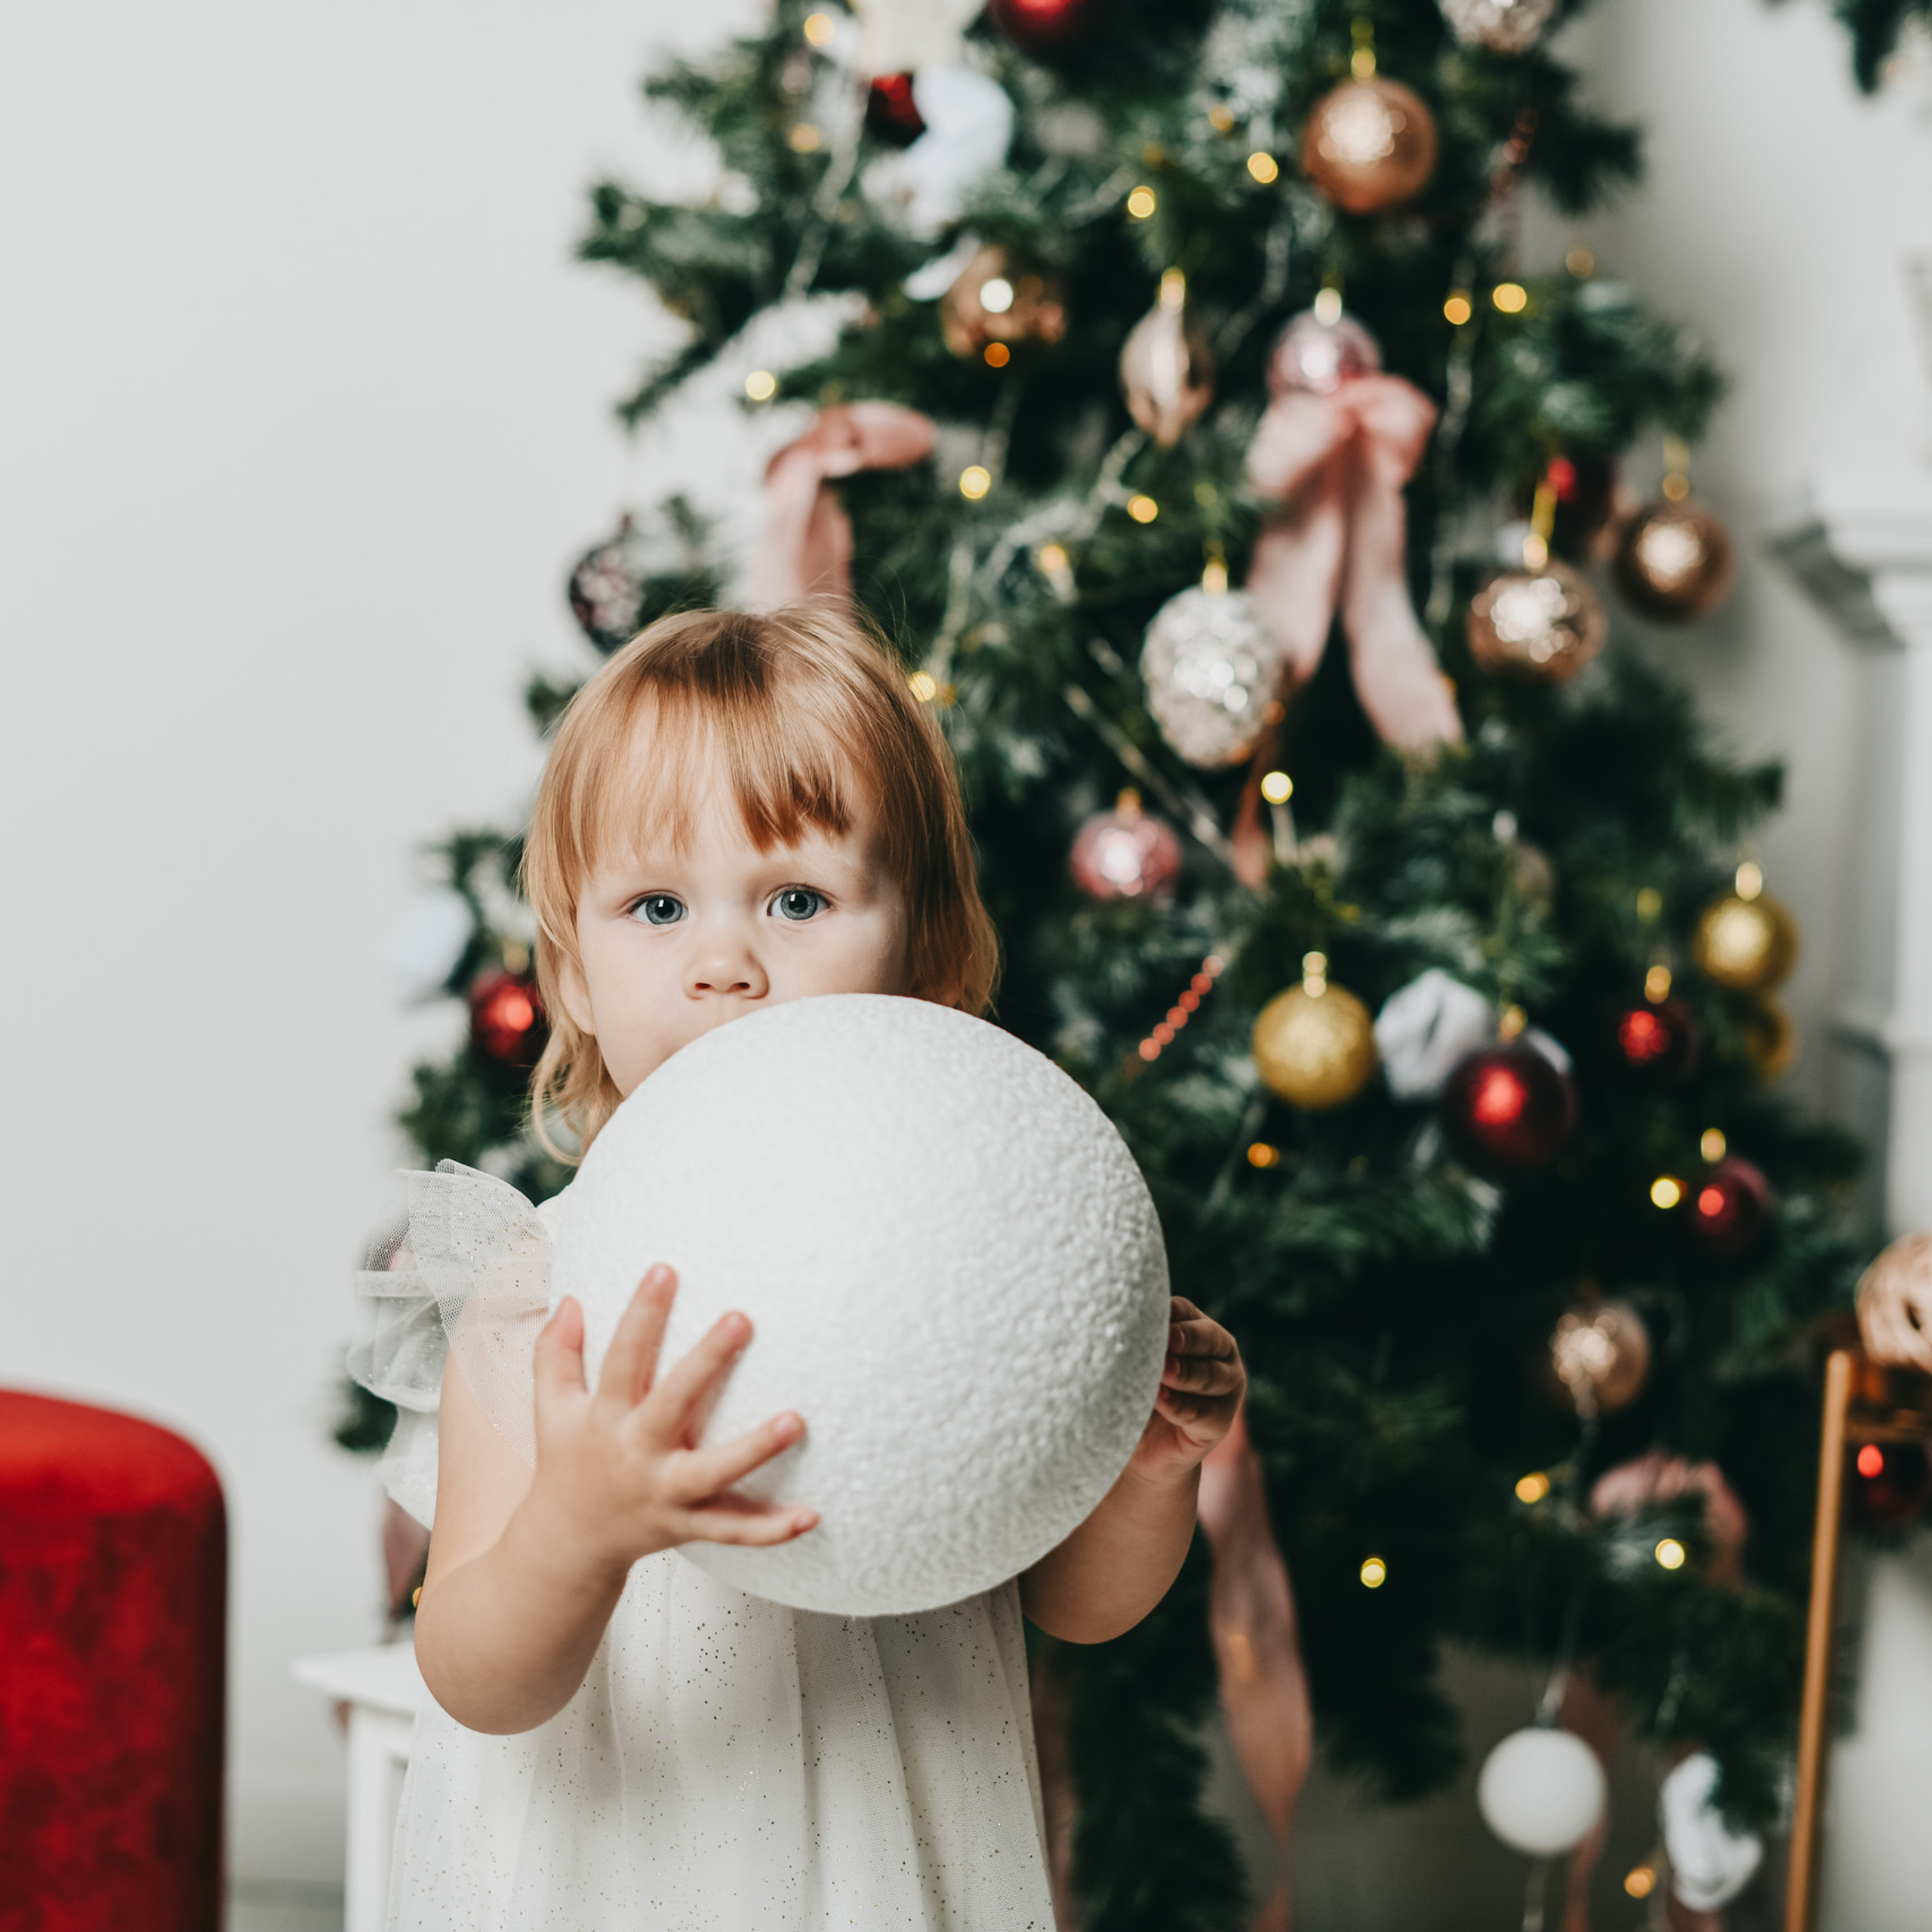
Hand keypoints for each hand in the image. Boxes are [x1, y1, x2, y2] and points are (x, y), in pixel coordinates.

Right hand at [523, 1265, 816, 1576]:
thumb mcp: (551, 1409)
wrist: (566, 1545)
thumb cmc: (568, 1464)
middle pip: (674, 1403)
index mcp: (606, 1418)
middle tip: (742, 1318)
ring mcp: (665, 1495)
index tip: (666, 1269)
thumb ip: (555, 1353)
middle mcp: (637, 1454)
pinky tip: (811, 1514)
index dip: (642, 1314)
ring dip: (755, 1449)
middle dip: (707, 1362)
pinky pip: (733, 1530)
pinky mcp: (688, 1527)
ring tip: (797, 1420)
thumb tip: (568, 1299)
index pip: (622, 1357)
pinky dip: (771, 1529)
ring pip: (714, 1473)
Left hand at [1127, 1297, 1245, 1487]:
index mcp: (1195, 1329)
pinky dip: (1180, 1406)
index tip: (1152, 1311)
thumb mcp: (1133, 1364)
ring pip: (1211, 1375)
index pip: (1186, 1312)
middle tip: (1166, 1339)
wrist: (1138, 1447)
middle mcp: (1219, 1354)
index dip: (1172, 1312)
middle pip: (1209, 1338)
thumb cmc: (1132, 1393)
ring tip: (1163, 1371)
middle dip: (1187, 1338)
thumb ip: (1136, 1344)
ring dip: (1185, 1373)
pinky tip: (1161, 1400)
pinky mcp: (1220, 1423)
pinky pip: (1202, 1412)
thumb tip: (1120, 1324)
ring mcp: (1226, 1388)